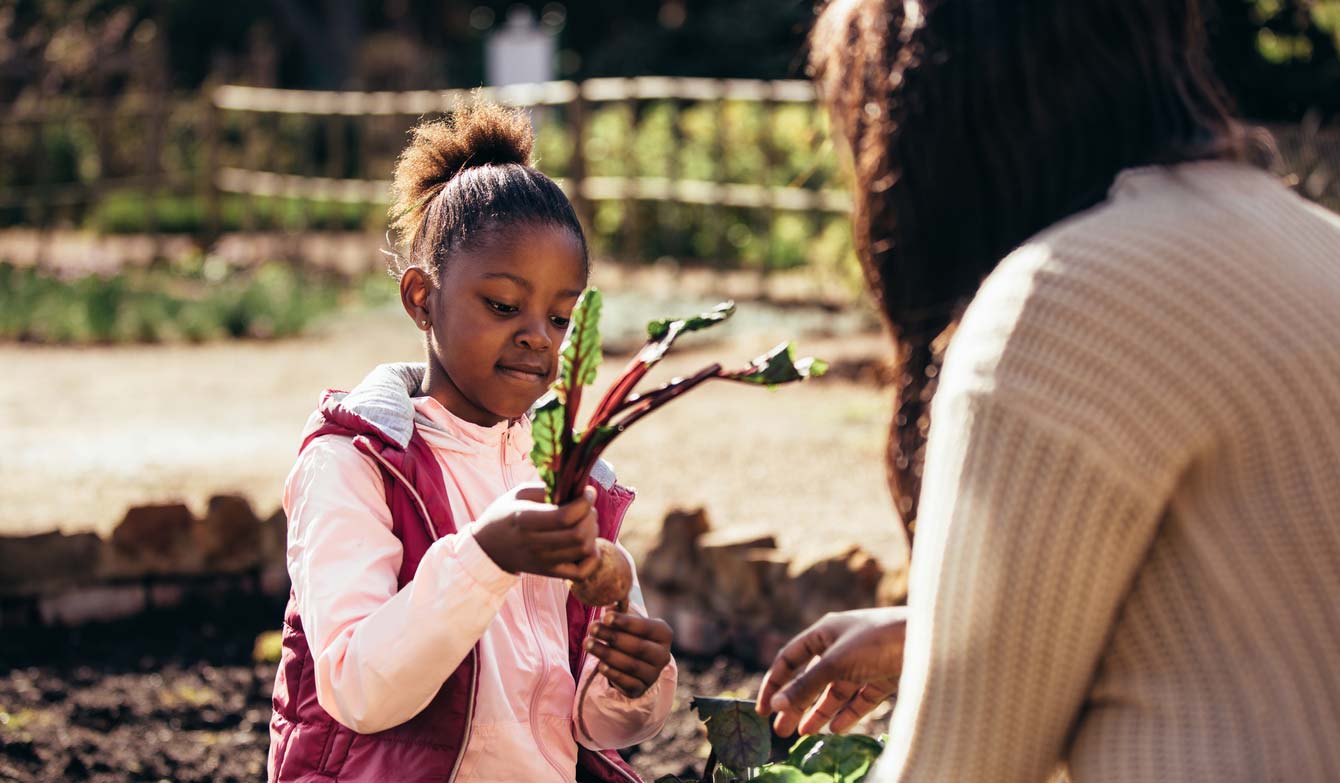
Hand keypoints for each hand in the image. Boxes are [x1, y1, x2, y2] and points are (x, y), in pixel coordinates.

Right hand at [473, 484, 599, 579]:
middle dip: (590, 516)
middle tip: (587, 507)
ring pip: (583, 550)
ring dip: (592, 532)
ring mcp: (543, 561)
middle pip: (578, 534)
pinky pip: (582, 572)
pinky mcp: (550, 573)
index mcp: (524, 519)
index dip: (584, 503)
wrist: (488, 548)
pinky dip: (592, 558)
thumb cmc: (506, 514)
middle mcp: (534, 543)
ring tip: (585, 522)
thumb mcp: (519, 493)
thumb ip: (546, 489)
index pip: (564, 516)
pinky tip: (586, 544)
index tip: (588, 492)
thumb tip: (577, 489)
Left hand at [585, 608, 673, 697]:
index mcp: (664, 634)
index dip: (625, 622)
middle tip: (592, 628)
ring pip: (631, 665)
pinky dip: (613, 673)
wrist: (635, 663)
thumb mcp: (627, 621)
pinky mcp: (641, 689)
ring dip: (607, 654)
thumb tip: (609, 605)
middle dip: (612, 636)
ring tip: (588, 644)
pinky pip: (627, 682)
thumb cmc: (630, 635)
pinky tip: (600, 665)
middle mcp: (663, 655)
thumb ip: (620, 612)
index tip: (605, 617)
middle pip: (638, 647)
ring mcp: (653, 674)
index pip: (645, 627)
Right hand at [756, 607, 906, 735]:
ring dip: (819, 712)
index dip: (774, 683)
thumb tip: (776, 705)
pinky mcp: (883, 677)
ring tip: (803, 734)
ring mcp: (863, 663)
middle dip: (796, 704)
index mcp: (825, 632)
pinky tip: (835, 730)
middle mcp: (842, 646)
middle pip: (812, 679)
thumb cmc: (876, 640)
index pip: (790, 658)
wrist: (928, 640)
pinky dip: (847, 713)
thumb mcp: (835, 663)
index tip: (763, 709)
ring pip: (835, 692)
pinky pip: (859, 699)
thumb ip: (805, 686)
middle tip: (781, 731)